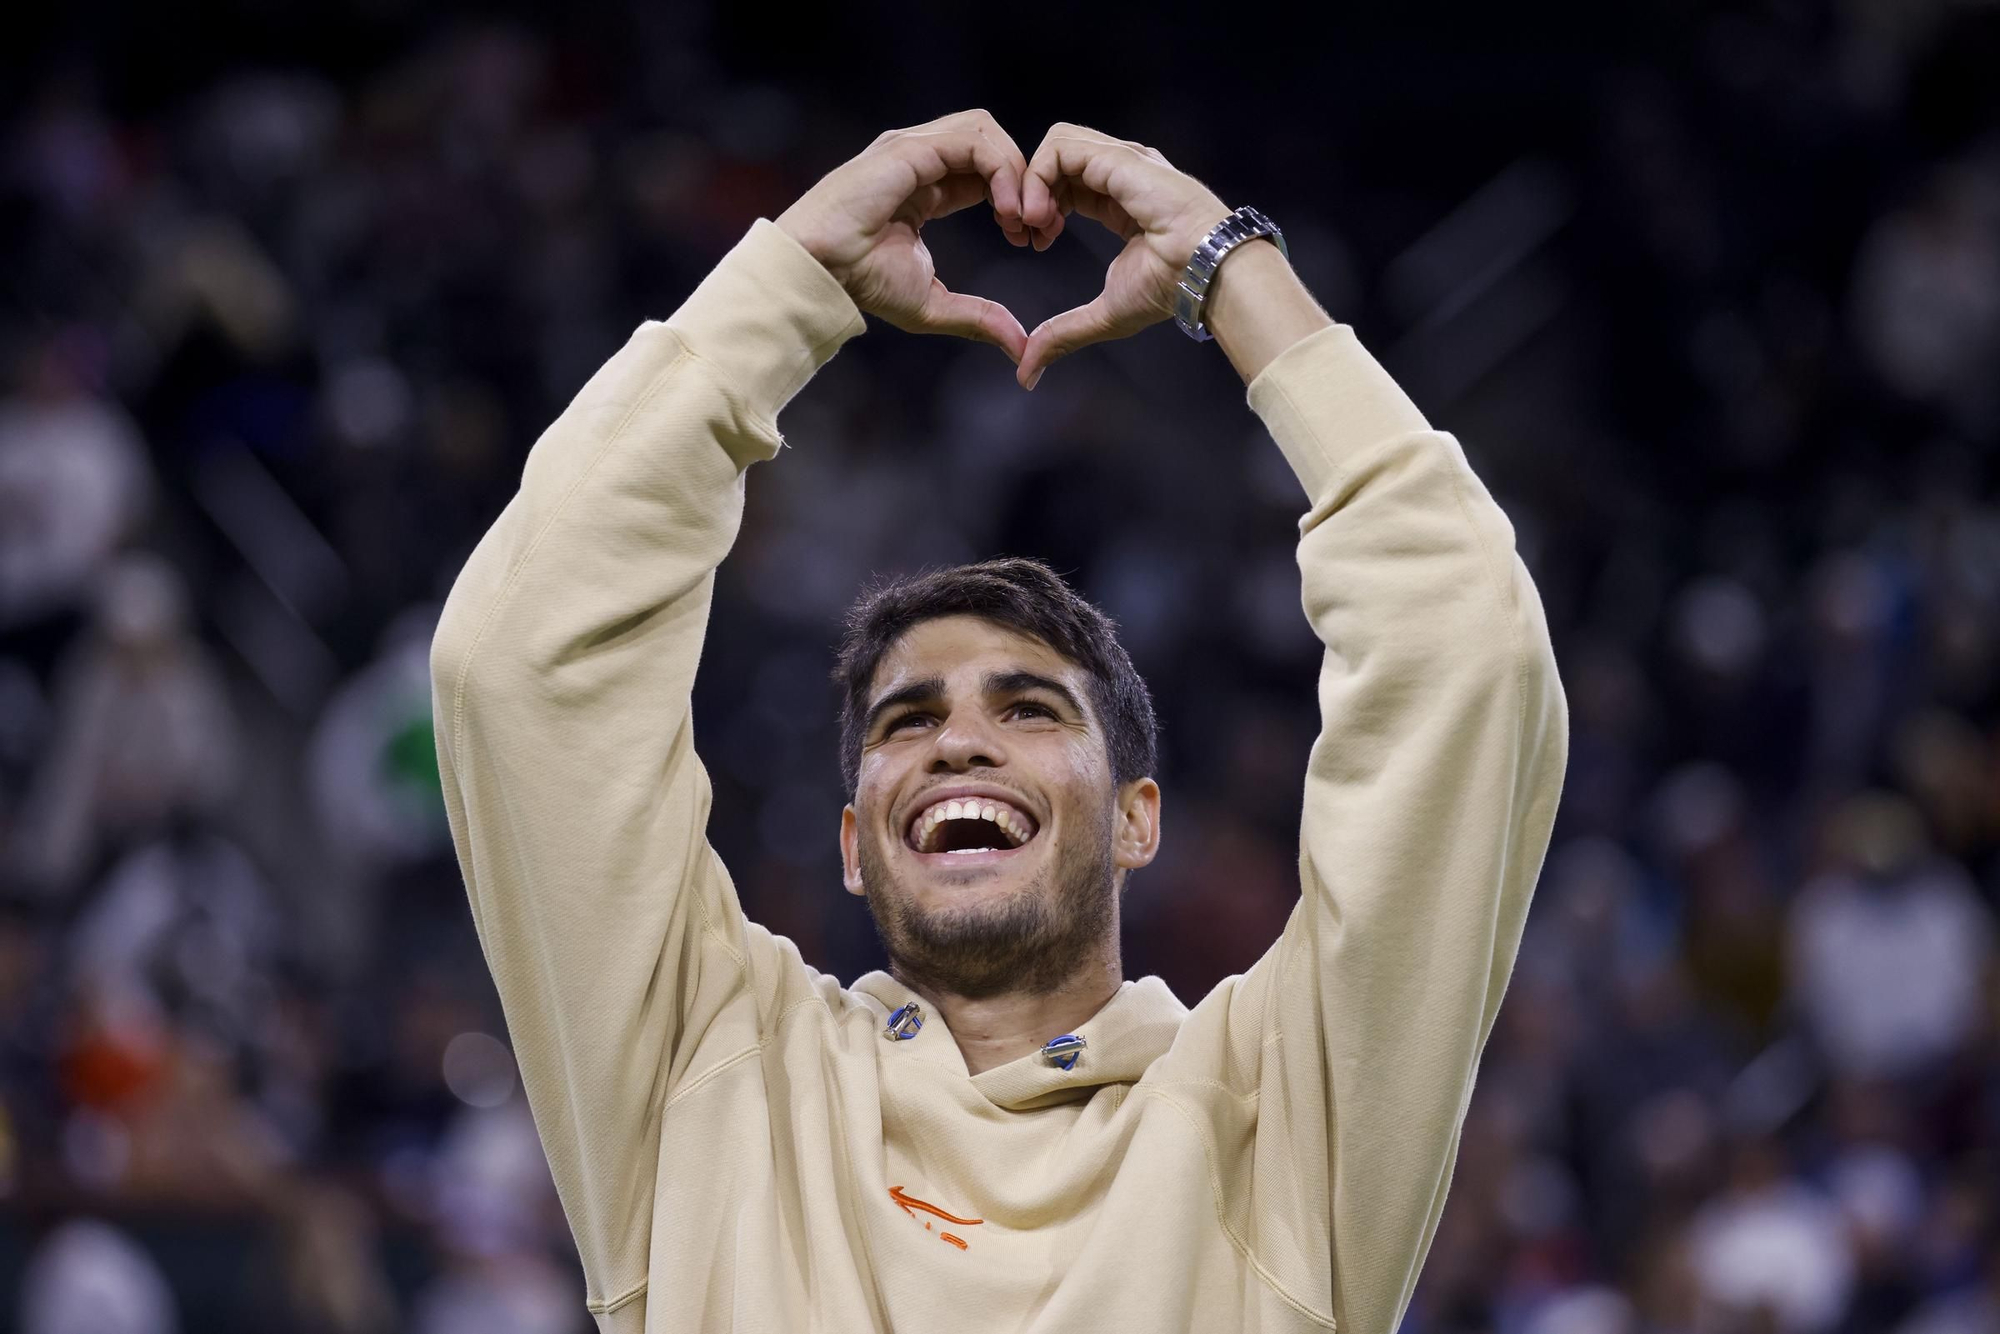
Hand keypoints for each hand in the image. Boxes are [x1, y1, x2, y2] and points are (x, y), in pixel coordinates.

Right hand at [776, 109, 1039, 364]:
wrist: (820, 271)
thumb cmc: (861, 284)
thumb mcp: (933, 305)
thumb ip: (979, 317)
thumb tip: (1021, 346)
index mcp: (924, 187)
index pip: (985, 172)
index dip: (1017, 199)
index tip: (1031, 239)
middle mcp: (920, 159)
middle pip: (990, 143)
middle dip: (1024, 180)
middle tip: (1038, 228)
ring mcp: (913, 148)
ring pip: (985, 132)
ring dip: (1016, 172)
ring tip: (1022, 219)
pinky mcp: (910, 148)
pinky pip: (973, 141)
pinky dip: (1001, 171)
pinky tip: (1005, 212)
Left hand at [1015, 124, 1233, 389]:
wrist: (1205, 273)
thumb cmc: (1171, 289)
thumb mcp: (1105, 314)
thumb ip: (1064, 334)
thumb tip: (1027, 372)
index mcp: (1119, 198)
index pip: (1065, 183)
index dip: (1039, 207)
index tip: (1033, 243)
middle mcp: (1120, 172)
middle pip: (1056, 159)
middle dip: (1028, 191)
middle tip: (1022, 233)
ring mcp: (1121, 160)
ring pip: (1056, 144)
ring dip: (1031, 182)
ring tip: (1033, 223)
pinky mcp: (1118, 158)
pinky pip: (1060, 148)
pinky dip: (1039, 178)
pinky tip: (1042, 217)